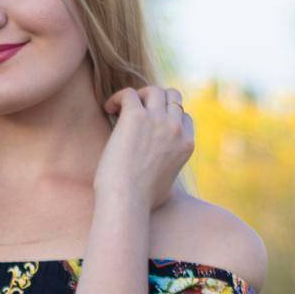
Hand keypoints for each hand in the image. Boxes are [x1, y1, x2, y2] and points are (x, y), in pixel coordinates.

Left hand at [95, 84, 193, 209]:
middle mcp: (176, 129)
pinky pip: (129, 93)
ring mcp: (157, 120)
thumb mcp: (167, 190)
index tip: (148, 122)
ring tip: (119, 109)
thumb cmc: (141, 203)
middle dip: (154, 99)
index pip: (184, 116)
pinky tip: (108, 109)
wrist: (127, 201)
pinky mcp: (136, 117)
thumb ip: (170, 177)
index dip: (167, 114)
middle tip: (134, 111)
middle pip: (172, 97)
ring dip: (137, 95)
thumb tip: (166, 184)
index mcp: (186, 144)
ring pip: (153, 90)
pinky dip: (118, 98)